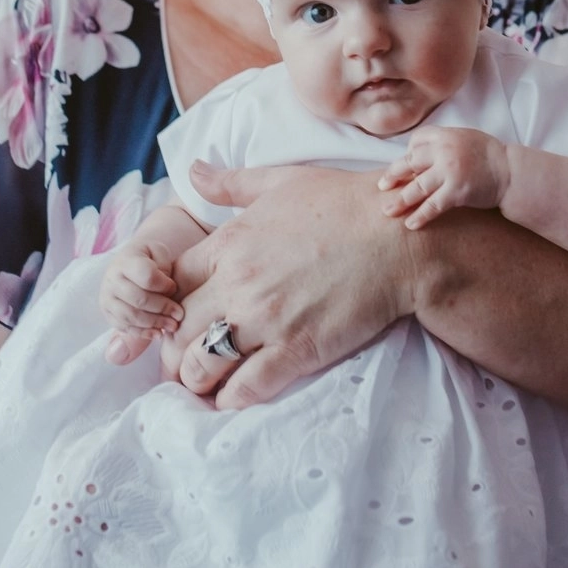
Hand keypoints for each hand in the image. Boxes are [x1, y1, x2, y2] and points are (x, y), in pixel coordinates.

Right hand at [99, 241, 182, 364]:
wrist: (126, 263)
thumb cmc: (148, 257)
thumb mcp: (158, 252)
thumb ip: (164, 267)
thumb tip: (166, 293)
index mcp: (126, 261)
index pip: (146, 276)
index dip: (164, 285)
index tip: (174, 288)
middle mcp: (112, 279)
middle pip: (139, 299)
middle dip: (162, 308)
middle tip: (179, 314)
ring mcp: (107, 298)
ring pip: (130, 316)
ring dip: (154, 324)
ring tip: (172, 326)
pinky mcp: (108, 313)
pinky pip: (124, 327)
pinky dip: (143, 333)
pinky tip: (158, 333)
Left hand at [160, 162, 418, 409]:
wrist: (400, 238)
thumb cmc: (344, 204)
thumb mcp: (281, 181)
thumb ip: (231, 183)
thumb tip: (194, 169)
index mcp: (228, 243)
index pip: (169, 285)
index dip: (167, 306)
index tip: (178, 317)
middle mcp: (237, 284)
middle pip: (176, 333)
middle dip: (173, 353)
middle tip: (182, 362)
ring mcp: (265, 320)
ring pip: (202, 366)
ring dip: (196, 380)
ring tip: (205, 384)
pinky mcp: (296, 350)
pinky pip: (246, 388)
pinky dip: (232, 398)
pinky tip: (234, 396)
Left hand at [377, 126, 510, 228]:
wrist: (512, 172)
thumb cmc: (489, 156)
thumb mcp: (465, 138)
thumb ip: (443, 144)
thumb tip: (419, 155)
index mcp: (446, 135)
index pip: (416, 141)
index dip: (409, 153)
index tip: (407, 165)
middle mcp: (444, 151)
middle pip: (410, 163)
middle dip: (393, 175)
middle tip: (381, 186)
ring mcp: (449, 171)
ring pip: (417, 187)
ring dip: (400, 200)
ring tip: (387, 210)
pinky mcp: (457, 191)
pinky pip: (432, 205)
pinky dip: (420, 216)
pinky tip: (410, 224)